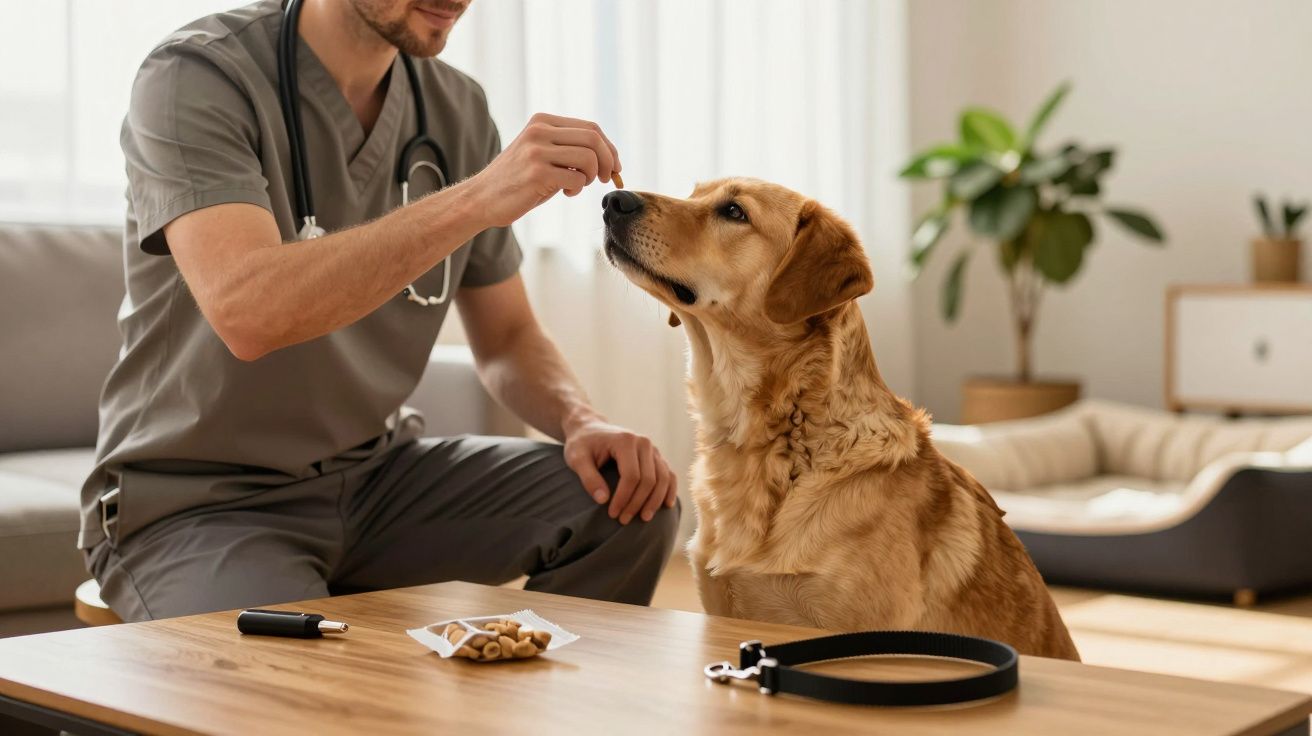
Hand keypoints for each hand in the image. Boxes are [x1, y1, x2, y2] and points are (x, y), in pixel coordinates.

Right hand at [467, 112, 621, 227]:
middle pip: (594, 139)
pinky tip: (565, 193)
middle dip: (609, 162)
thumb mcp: (541, 154)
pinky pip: (577, 179)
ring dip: (592, 176)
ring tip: (578, 186)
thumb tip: (609, 156)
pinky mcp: (536, 173)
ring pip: (589, 158)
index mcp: (542, 122)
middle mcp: (539, 131)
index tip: (615, 167)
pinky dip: (578, 189)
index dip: (610, 148)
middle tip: (605, 179)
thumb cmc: (517, 181)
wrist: (481, 199)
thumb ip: (568, 148)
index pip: (591, 128)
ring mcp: (537, 151)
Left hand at [562, 417, 676, 524]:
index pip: (631, 475)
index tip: (612, 514)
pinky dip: (669, 490)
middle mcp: (643, 443)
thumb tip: (603, 500)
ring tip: (644, 518)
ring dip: (655, 501)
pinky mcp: (656, 456)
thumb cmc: (581, 444)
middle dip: (637, 503)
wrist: (589, 428)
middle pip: (649, 479)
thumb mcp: (577, 458)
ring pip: (663, 478)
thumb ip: (588, 478)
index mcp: (625, 441)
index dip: (624, 498)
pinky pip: (669, 474)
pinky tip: (666, 505)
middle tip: (623, 520)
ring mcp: (652, 449)